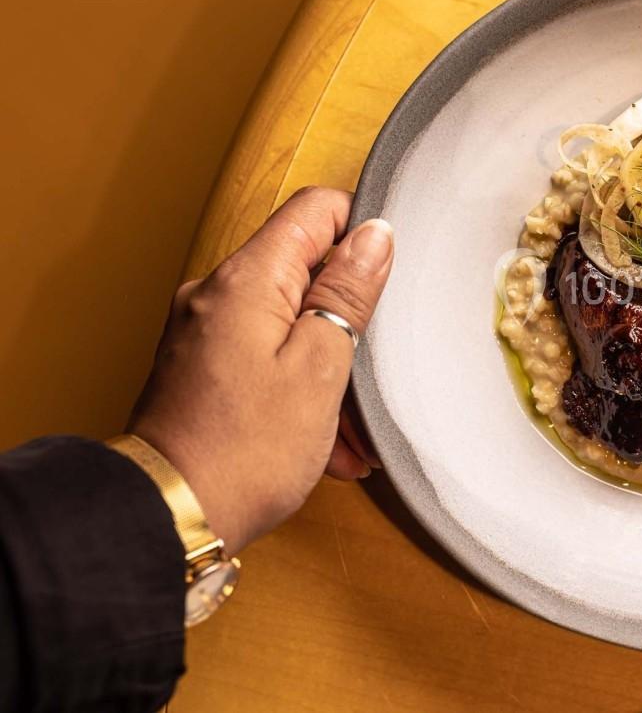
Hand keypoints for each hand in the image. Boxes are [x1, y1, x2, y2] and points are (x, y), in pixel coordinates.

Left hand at [128, 187, 393, 553]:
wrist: (173, 517)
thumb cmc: (245, 450)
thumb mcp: (321, 364)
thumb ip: (348, 291)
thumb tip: (373, 235)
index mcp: (246, 279)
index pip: (315, 210)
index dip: (361, 234)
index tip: (382, 283)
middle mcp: (215, 293)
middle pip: (303, 269)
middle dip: (347, 318)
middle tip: (367, 372)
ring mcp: (203, 331)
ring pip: (288, 319)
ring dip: (328, 365)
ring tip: (348, 429)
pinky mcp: (200, 366)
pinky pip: (264, 355)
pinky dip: (299, 386)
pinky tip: (322, 440)